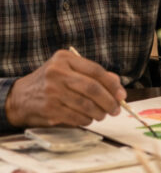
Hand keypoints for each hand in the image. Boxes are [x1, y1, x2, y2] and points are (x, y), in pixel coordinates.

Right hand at [5, 49, 126, 127]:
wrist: (20, 97)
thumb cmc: (50, 81)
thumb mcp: (68, 69)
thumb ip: (91, 73)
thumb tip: (117, 85)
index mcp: (65, 59)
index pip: (95, 70)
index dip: (111, 84)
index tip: (121, 94)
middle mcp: (57, 73)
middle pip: (92, 88)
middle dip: (108, 101)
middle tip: (115, 109)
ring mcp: (52, 92)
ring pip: (84, 105)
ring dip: (98, 112)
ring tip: (102, 115)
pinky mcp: (49, 109)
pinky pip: (74, 116)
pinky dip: (85, 120)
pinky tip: (88, 119)